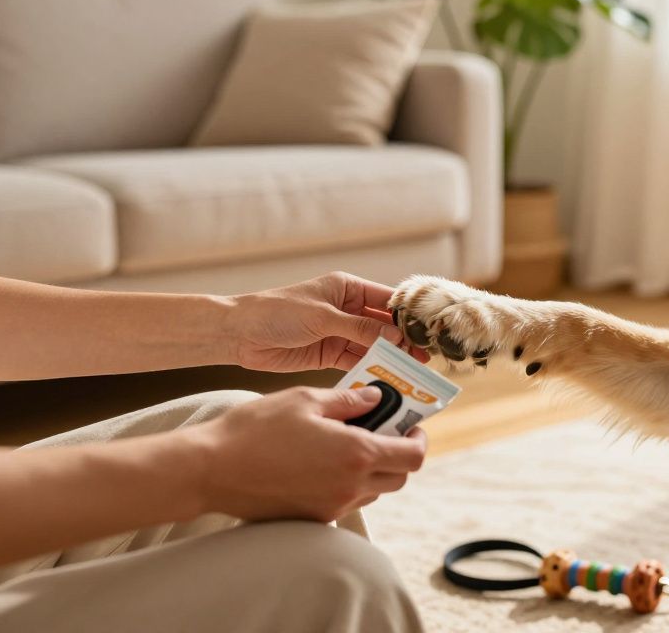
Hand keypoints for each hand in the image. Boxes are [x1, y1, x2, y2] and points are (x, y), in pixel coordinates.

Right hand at [191, 387, 427, 521]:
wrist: (209, 470)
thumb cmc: (255, 429)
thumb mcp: (305, 399)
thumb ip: (349, 400)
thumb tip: (376, 398)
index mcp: (356, 454)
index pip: (413, 456)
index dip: (419, 439)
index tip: (412, 426)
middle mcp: (350, 487)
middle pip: (399, 478)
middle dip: (400, 454)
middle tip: (384, 432)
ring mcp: (331, 507)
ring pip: (373, 492)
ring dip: (373, 470)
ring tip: (348, 444)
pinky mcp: (312, 519)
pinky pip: (345, 502)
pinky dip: (347, 484)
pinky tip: (322, 463)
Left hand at [228, 271, 426, 372]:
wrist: (240, 334)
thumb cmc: (277, 312)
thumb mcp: (323, 317)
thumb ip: (360, 329)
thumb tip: (396, 338)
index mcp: (348, 289)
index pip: (387, 300)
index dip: (408, 314)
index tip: (428, 329)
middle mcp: (348, 309)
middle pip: (384, 326)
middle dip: (404, 340)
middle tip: (426, 358)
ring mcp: (340, 333)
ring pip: (373, 346)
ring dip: (390, 358)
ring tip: (412, 372)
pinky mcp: (329, 354)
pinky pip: (357, 361)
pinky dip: (371, 370)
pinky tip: (387, 379)